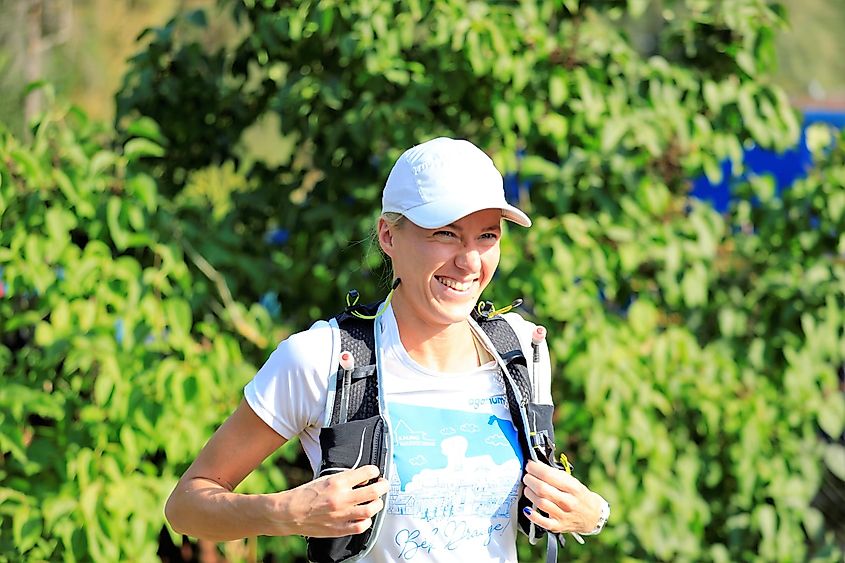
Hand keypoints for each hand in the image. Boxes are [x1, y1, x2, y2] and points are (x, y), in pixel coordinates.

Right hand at [273, 464, 389, 536]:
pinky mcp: (339, 529)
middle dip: (383, 486)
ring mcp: (342, 515)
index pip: (367, 472)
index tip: (375, 472)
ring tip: (376, 501)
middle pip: (374, 491)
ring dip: (377, 504)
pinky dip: (367, 521)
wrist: (289, 513)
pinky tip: (365, 517)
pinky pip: (361, 526)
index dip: (374, 470)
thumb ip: (344, 479)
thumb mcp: (325, 479)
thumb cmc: (305, 495)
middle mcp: (342, 498)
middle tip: (383, 484)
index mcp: (338, 482)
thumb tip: (362, 479)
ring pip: (371, 509)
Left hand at [522, 460, 603, 534]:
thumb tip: (537, 465)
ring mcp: (563, 515)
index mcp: (573, 487)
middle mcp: (568, 502)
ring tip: (528, 488)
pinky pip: (542, 522)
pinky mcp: (558, 526)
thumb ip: (556, 474)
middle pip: (542, 489)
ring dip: (529, 493)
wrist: (592, 516)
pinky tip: (527, 508)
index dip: (535, 468)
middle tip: (527, 476)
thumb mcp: (573, 481)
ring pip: (540, 503)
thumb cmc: (579, 496)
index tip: (529, 465)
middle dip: (530, 480)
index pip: (549, 475)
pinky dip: (532, 515)